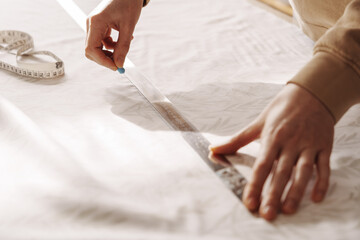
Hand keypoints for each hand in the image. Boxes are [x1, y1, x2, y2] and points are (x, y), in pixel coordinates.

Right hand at [85, 0, 142, 69]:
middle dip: (105, 58)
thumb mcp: (128, 27)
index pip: (91, 49)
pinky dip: (111, 45)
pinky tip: (123, 40)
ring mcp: (93, 25)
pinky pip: (101, 41)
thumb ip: (123, 47)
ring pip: (96, 47)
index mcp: (96, 22)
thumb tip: (119, 64)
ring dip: (110, 52)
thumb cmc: (128, 4)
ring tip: (124, 47)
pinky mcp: (98, 26)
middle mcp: (91, 24)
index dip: (102, 61)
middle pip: (91, 50)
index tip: (116, 67)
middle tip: (120, 62)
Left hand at [210, 83, 334, 220]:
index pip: (261, 165)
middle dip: (273, 194)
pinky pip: (324, 167)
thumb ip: (237, 140)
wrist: (311, 93)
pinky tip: (316, 198)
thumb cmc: (281, 110)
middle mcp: (291, 143)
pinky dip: (322, 182)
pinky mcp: (324, 146)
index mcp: (273, 137)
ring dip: (296, 192)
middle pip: (281, 172)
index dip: (255, 184)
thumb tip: (213, 149)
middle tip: (267, 214)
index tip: (249, 202)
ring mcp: (309, 145)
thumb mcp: (258, 123)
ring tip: (288, 209)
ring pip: (303, 172)